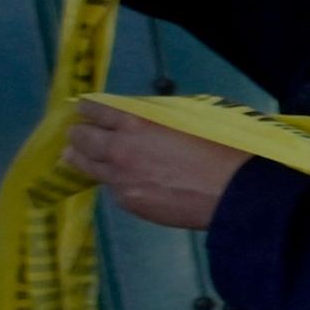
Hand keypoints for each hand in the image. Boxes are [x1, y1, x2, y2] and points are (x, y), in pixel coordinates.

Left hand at [63, 102, 248, 229]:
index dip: (88, 108)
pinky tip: (124, 181)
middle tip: (78, 133)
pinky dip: (114, 181)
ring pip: (85, 165)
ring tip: (74, 155)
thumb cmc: (220, 149)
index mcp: (135, 122)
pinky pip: (112, 188)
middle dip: (79, 133)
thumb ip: (155, 119)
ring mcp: (119, 178)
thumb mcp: (185, 119)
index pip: (95, 109)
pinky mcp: (128, 202)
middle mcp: (119, 149)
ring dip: (81, 157)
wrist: (235, 193)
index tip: (85, 109)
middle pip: (81, 137)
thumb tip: (141, 121)